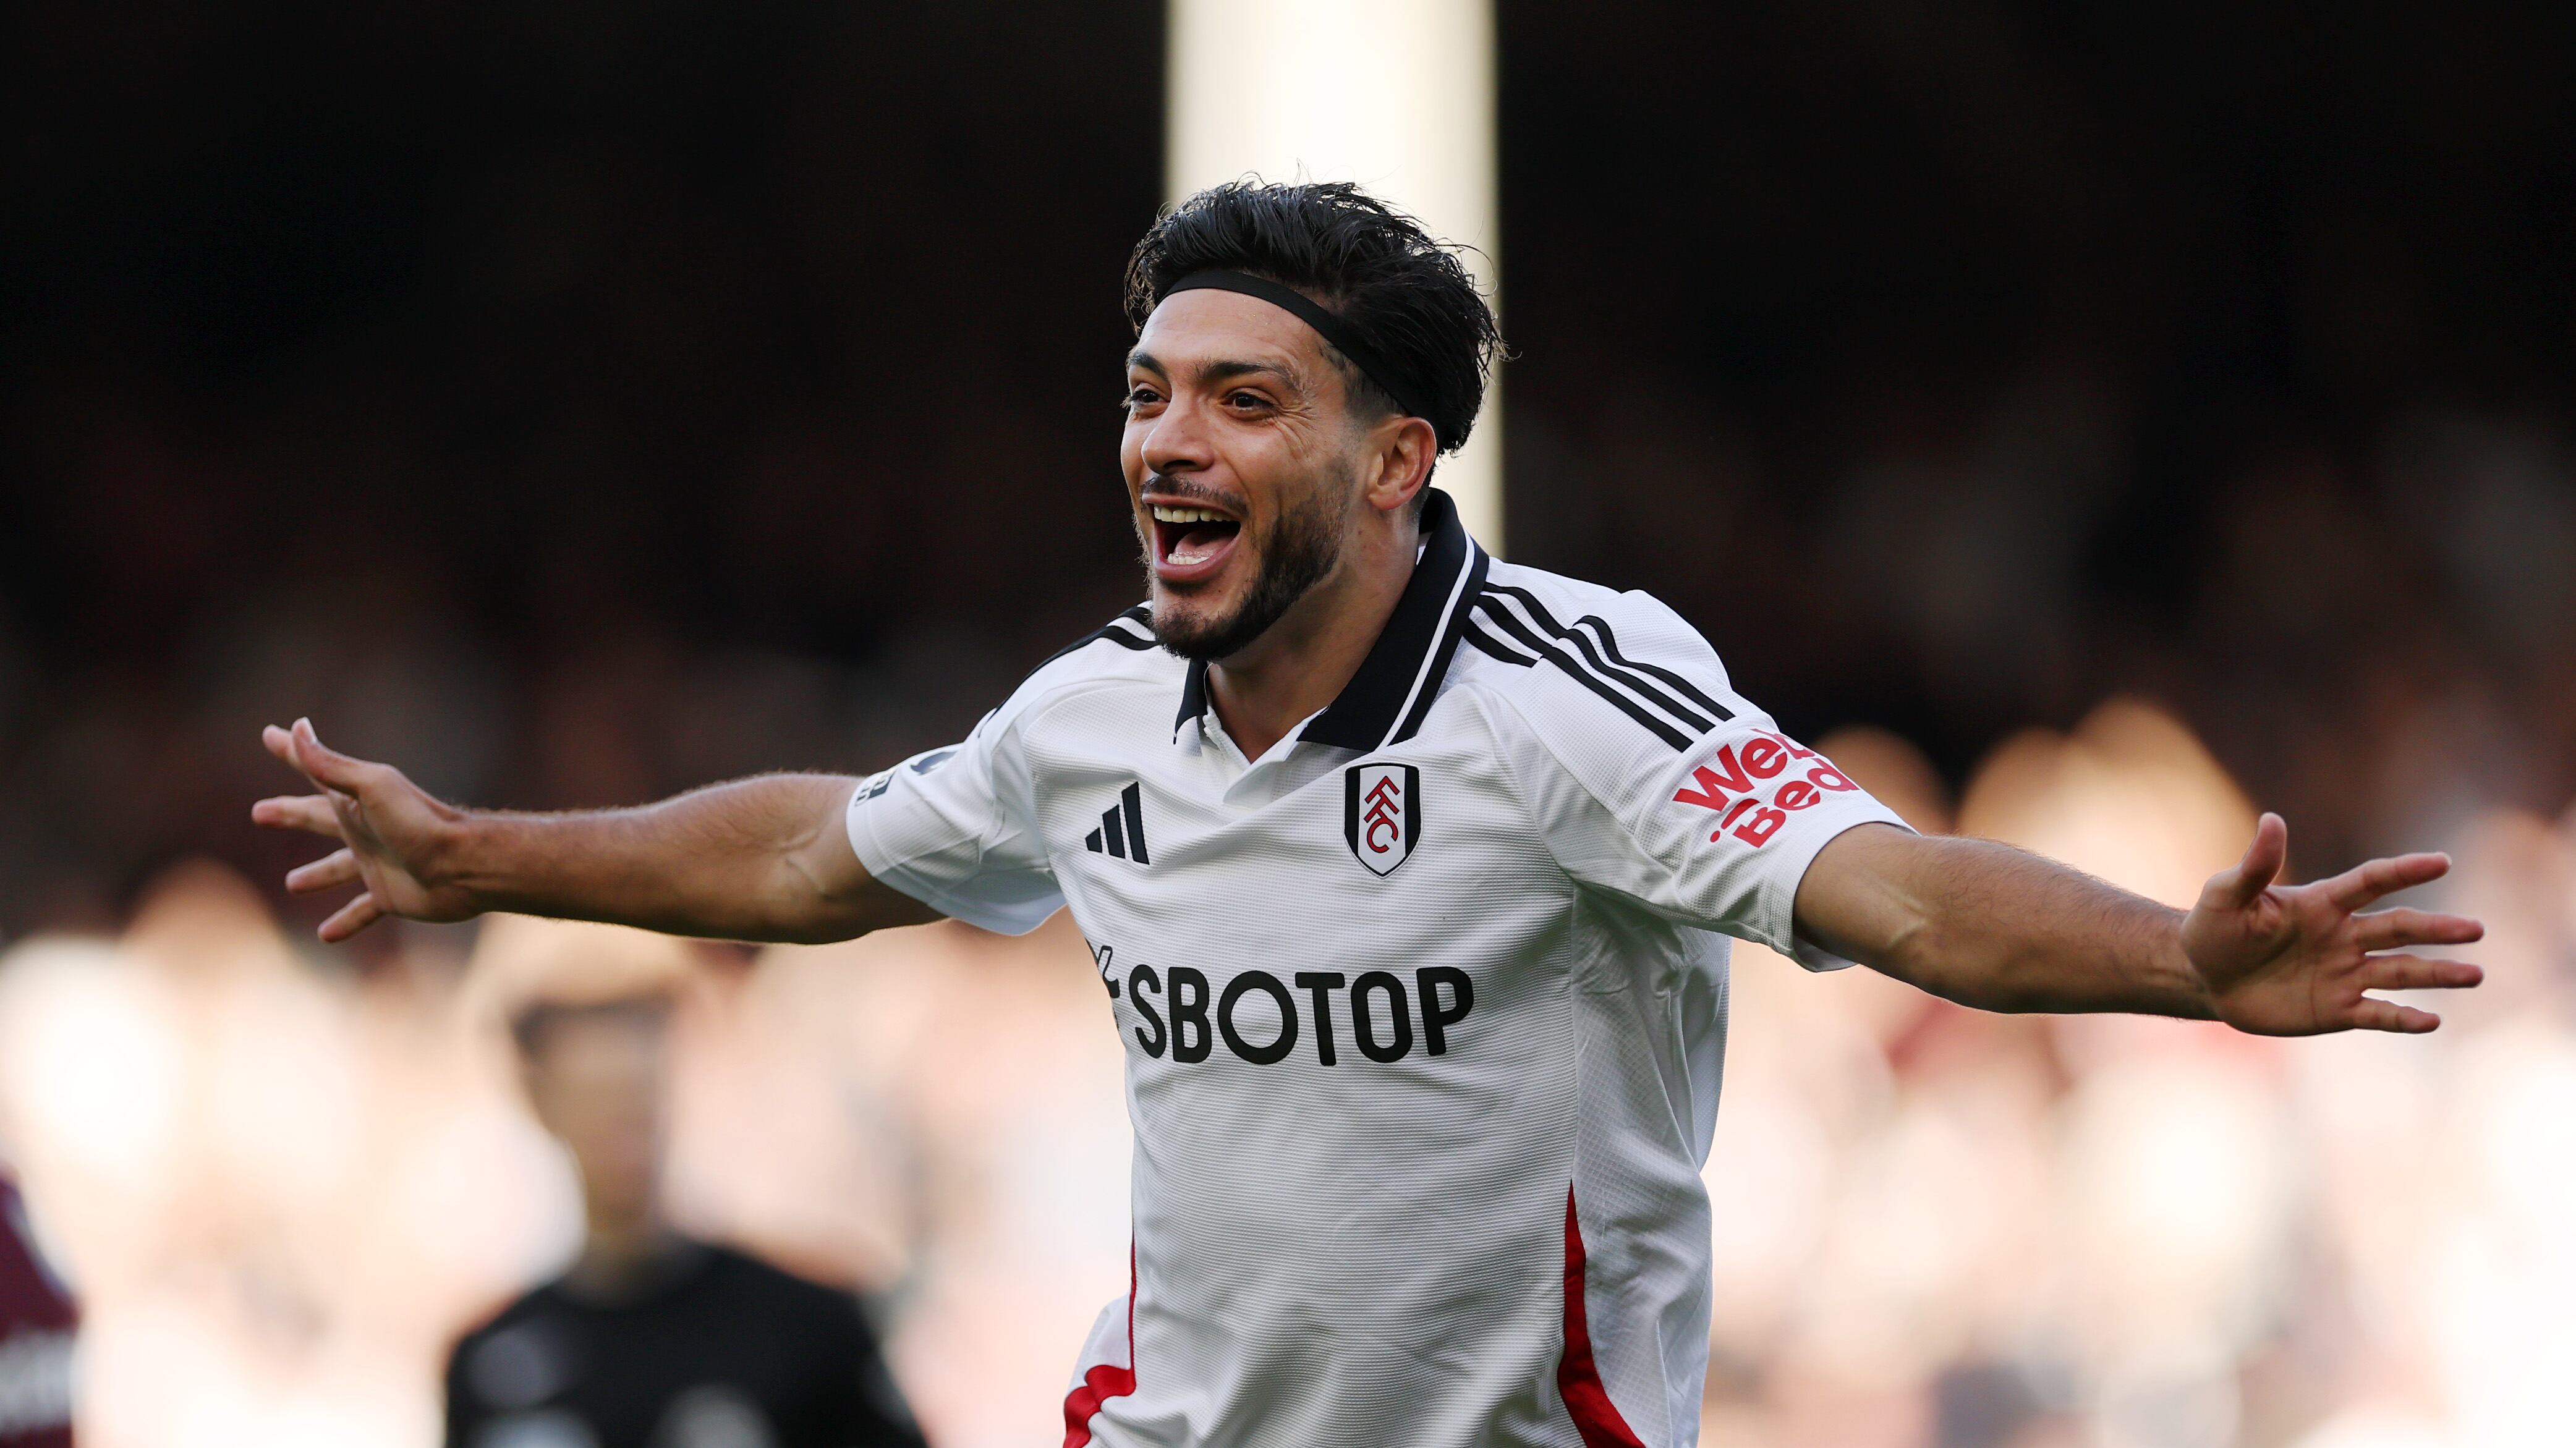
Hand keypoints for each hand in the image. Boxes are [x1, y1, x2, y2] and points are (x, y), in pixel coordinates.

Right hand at [251, 719, 481, 941]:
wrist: (464, 865)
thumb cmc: (420, 822)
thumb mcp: (371, 787)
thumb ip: (331, 765)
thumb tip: (296, 727)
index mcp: (357, 801)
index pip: (316, 770)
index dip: (292, 752)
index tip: (270, 735)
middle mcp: (366, 829)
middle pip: (318, 819)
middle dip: (291, 814)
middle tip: (259, 812)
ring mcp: (378, 864)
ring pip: (339, 869)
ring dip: (317, 875)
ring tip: (292, 884)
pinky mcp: (391, 896)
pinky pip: (363, 911)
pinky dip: (346, 921)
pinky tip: (327, 935)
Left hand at [2183, 812, 2483, 1034]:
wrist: (2204, 977)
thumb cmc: (2214, 929)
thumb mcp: (2226, 895)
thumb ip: (2254, 866)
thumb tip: (2272, 819)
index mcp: (2322, 903)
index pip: (2372, 882)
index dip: (2405, 871)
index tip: (2442, 861)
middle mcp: (2343, 936)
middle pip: (2399, 929)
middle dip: (2437, 929)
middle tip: (2476, 929)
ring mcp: (2344, 973)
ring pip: (2401, 972)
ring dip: (2438, 974)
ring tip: (2475, 974)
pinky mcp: (2337, 1009)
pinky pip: (2378, 1014)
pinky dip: (2404, 1019)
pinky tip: (2433, 1020)